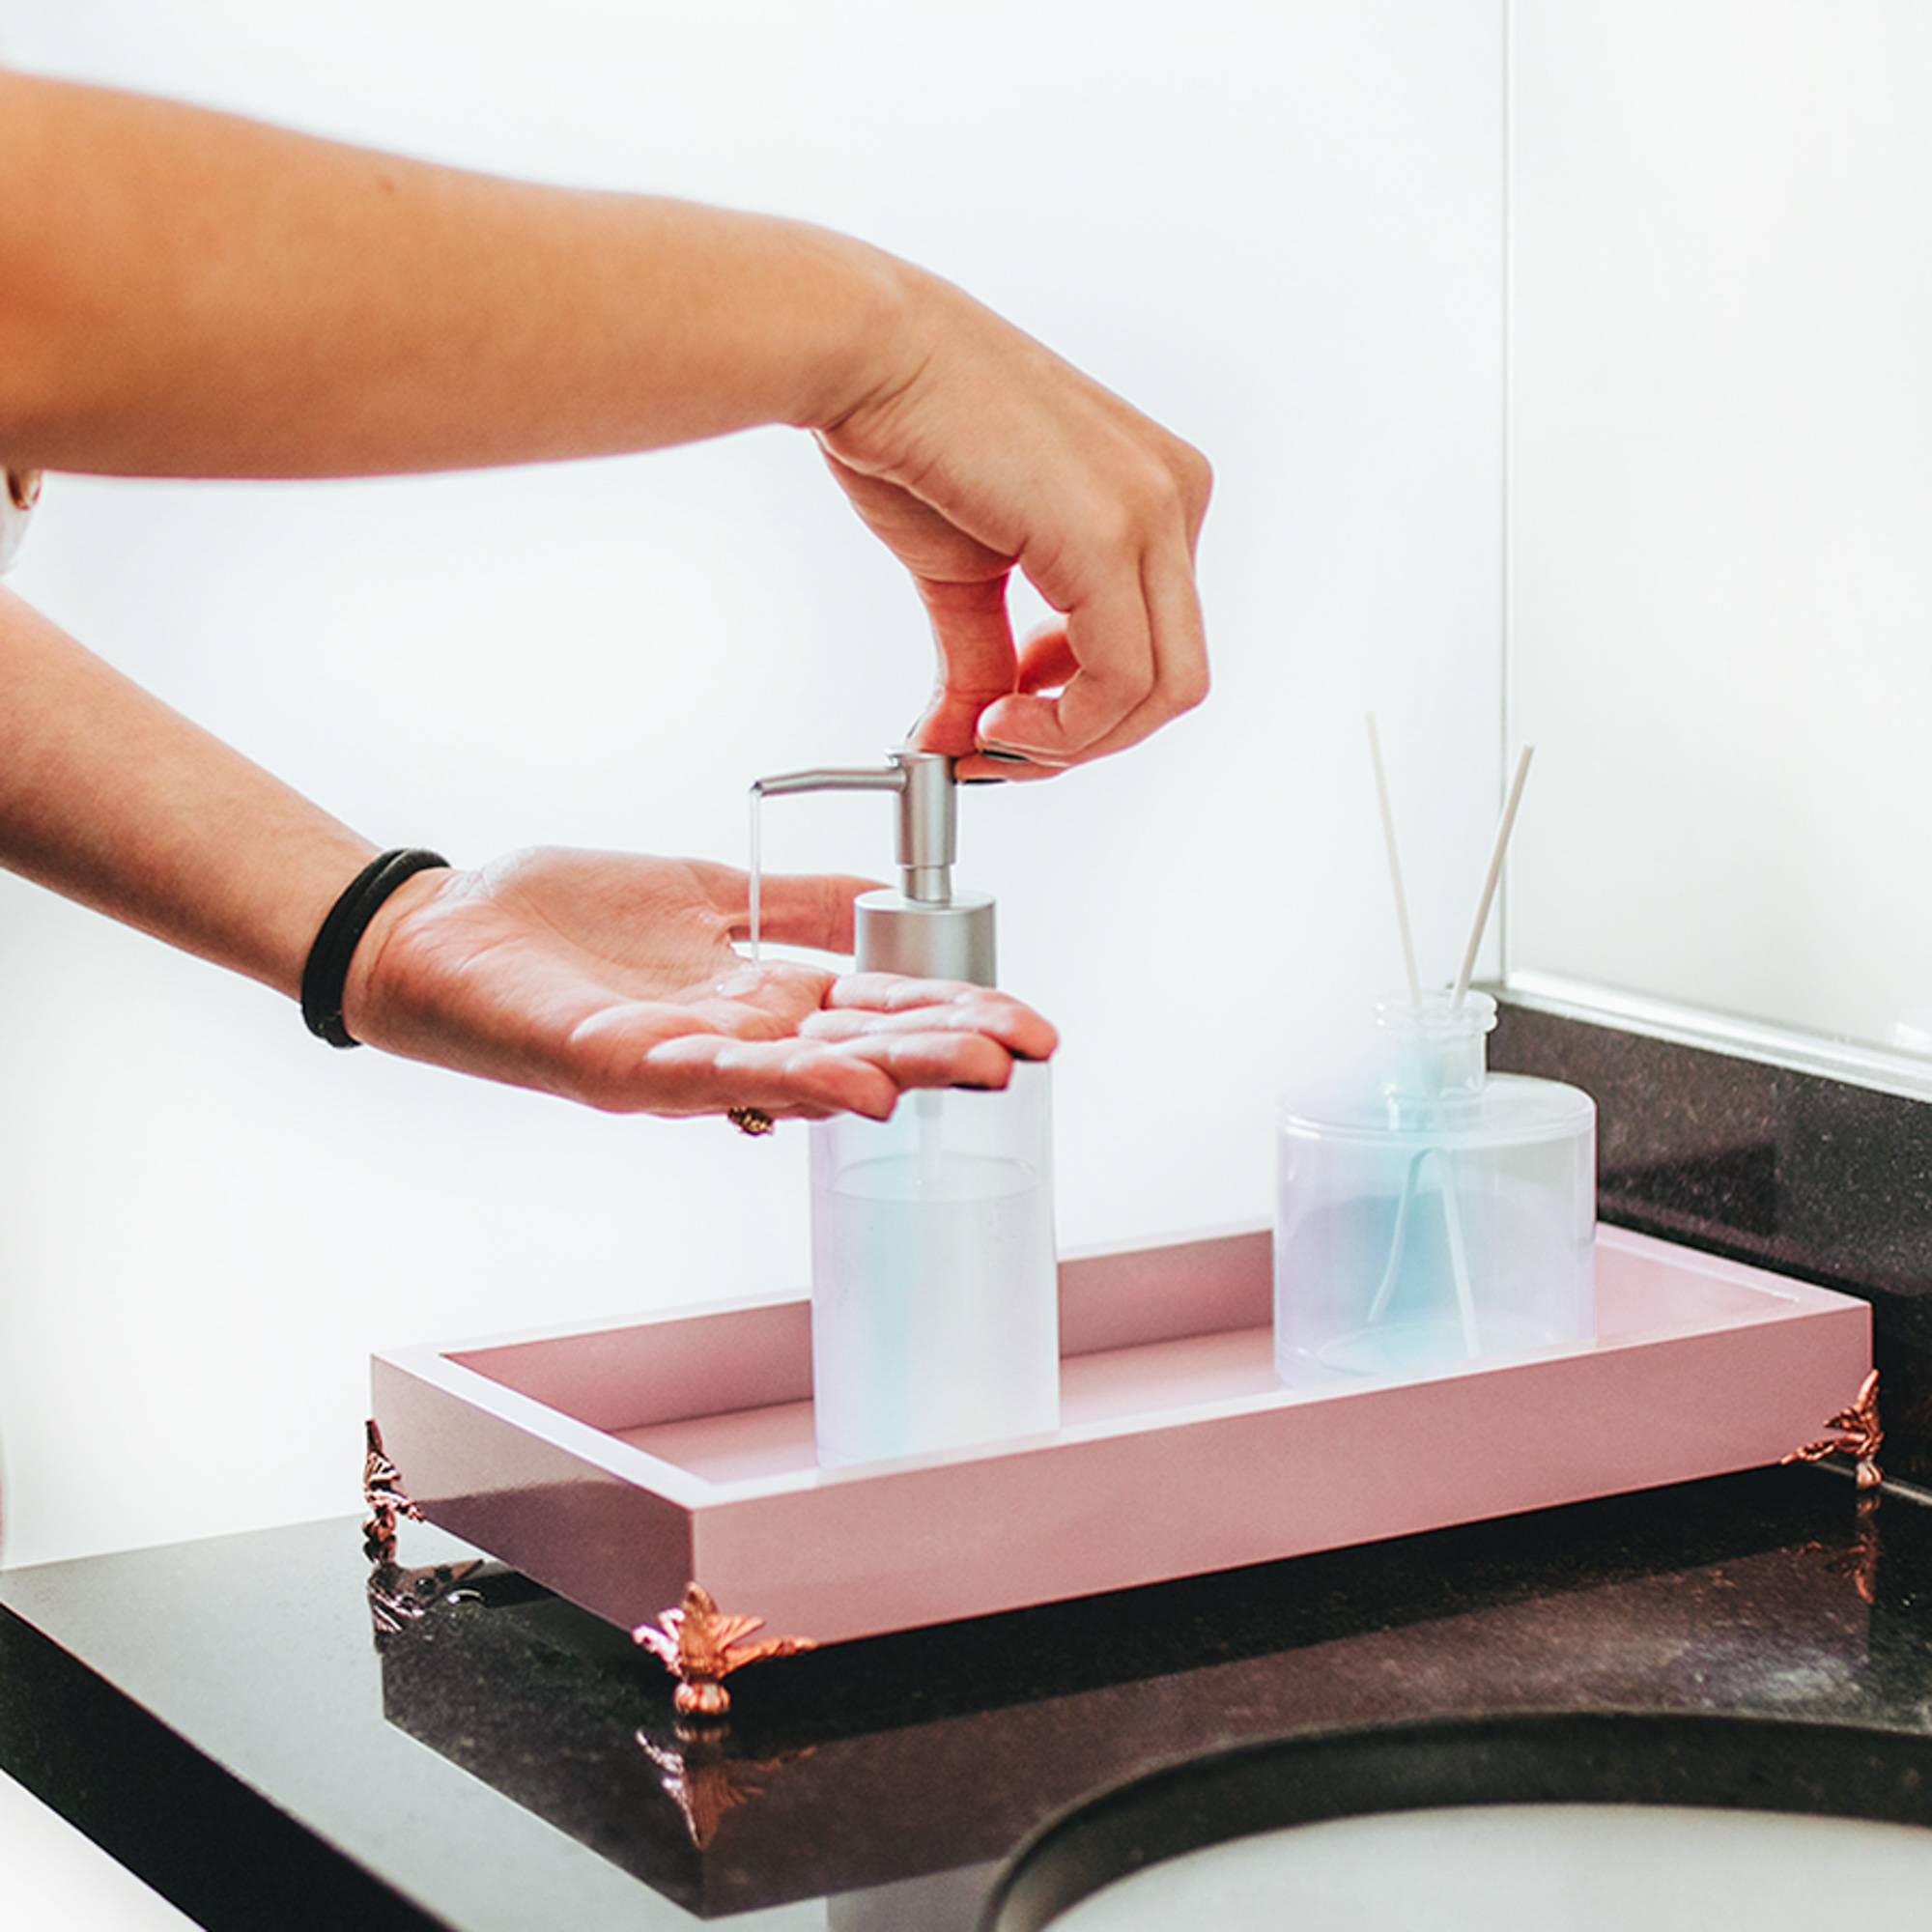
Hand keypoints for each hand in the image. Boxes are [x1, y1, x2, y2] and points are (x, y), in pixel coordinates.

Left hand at [341, 847, 1055, 1118]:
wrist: (443, 930)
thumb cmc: (564, 918)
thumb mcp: (709, 892)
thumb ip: (801, 905)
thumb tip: (897, 900)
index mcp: (761, 1000)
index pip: (879, 1013)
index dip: (955, 1016)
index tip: (1031, 1023)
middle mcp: (733, 1044)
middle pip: (856, 1050)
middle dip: (943, 1053)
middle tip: (1024, 1056)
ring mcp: (678, 1064)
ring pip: (798, 1075)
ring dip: (886, 1076)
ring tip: (964, 1075)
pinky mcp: (615, 1068)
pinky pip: (706, 1081)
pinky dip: (783, 1081)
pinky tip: (845, 1085)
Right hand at [816, 267, 1211, 779]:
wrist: (864, 352)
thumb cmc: (911, 426)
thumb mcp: (965, 570)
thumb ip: (987, 659)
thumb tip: (962, 741)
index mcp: (1157, 491)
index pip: (1159, 640)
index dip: (1085, 707)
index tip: (1010, 722)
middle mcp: (1174, 493)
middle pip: (1175, 678)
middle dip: (1085, 738)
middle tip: (1001, 749)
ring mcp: (1154, 509)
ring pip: (1162, 690)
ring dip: (1072, 743)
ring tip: (989, 737)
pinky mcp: (1111, 532)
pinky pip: (1120, 680)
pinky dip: (1061, 728)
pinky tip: (994, 719)